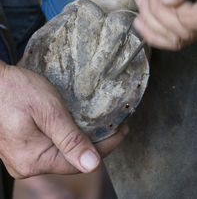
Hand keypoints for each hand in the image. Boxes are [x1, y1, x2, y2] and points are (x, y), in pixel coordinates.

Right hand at [0, 61, 127, 178]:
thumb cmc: (16, 90)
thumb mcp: (48, 111)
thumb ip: (69, 139)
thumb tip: (92, 165)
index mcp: (33, 159)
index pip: (79, 162)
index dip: (105, 147)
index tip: (121, 131)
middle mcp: (26, 164)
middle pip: (70, 160)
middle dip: (95, 144)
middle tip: (113, 127)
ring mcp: (22, 156)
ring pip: (61, 154)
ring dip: (81, 140)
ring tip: (98, 126)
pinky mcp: (21, 146)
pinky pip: (50, 147)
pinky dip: (66, 138)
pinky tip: (76, 126)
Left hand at [134, 0, 196, 49]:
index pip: (196, 18)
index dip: (171, 11)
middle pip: (182, 32)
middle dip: (156, 14)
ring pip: (175, 40)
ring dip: (150, 23)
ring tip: (140, 2)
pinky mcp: (186, 26)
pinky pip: (171, 40)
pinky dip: (153, 34)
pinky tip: (140, 22)